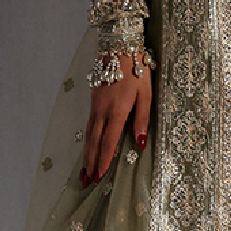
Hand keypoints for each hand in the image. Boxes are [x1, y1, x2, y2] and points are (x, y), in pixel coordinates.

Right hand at [81, 64, 152, 185]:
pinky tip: (87, 148)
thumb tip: (141, 143)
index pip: (108, 142)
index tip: (100, 177)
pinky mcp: (93, 100)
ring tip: (83, 171)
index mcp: (116, 111)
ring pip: (89, 135)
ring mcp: (95, 106)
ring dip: (86, 155)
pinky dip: (87, 140)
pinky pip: (88, 125)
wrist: (118, 47)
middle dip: (90, 164)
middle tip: (86, 183)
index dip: (104, 161)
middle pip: (94, 143)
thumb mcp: (146, 94)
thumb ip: (143, 119)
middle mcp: (102, 111)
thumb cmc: (137, 70)